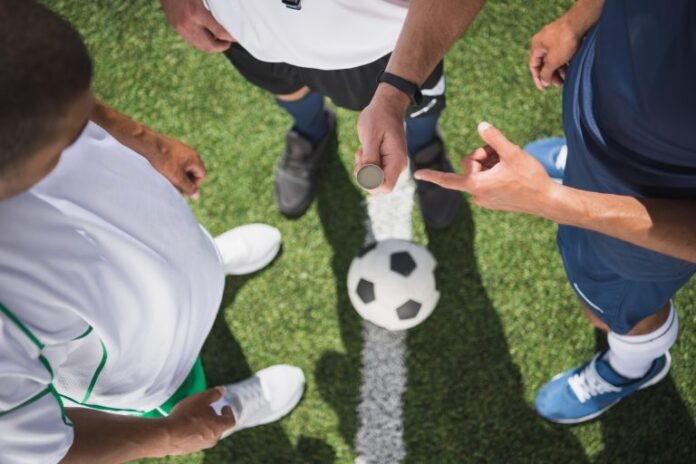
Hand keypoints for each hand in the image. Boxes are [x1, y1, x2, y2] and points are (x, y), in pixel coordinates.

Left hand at [146, 133, 206, 197]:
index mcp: (195, 159)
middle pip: (193, 171)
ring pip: (184, 166)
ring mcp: (181, 149)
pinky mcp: (172, 147)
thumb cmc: (164, 161)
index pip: (202, 175)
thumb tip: (196, 196)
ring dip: (178, 175)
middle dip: (186, 180)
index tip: (183, 189)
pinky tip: (162, 171)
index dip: (194, 184)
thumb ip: (188, 188)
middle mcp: (191, 152)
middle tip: (175, 186)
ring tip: (168, 179)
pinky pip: (176, 161)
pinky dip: (172, 168)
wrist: (148, 144)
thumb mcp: (178, 178)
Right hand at [160, 0, 233, 52]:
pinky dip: (201, 41)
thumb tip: (230, 17)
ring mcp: (180, 27)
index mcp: (197, 13)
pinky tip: (207, 35)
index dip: (231, 37)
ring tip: (219, 39)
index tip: (237, 36)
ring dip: (211, 45)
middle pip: (209, 46)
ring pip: (200, 46)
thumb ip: (216, 7)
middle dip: (221, 46)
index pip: (219, 33)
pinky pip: (191, 41)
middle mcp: (188, 23)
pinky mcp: (176, 27)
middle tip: (229, 41)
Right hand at [163, 387, 234, 455]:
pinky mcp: (189, 450)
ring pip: (207, 435)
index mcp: (219, 427)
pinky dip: (194, 433)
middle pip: (218, 428)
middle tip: (208, 411)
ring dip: (204, 426)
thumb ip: (214, 394)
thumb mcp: (201, 399)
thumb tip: (223, 389)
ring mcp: (201, 446)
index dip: (229, 412)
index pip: (230, 421)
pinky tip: (184, 426)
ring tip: (195, 418)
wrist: (167, 435)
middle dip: (215, 419)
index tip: (224, 406)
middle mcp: (212, 439)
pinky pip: (195, 440)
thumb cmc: (187, 415)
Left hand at [355, 84, 409, 193]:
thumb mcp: (370, 136)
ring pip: (374, 180)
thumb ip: (370, 158)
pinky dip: (364, 165)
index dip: (370, 183)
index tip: (362, 166)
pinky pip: (373, 172)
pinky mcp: (385, 161)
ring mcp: (392, 164)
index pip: (386, 187)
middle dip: (364, 176)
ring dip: (363, 169)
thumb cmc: (379, 117)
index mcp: (396, 161)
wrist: (387, 105)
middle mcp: (397, 166)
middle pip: (379, 187)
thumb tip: (368, 177)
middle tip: (360, 157)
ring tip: (362, 150)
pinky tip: (364, 150)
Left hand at [414, 122, 558, 215]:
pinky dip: (495, 172)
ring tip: (508, 163)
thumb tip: (480, 125)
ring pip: (479, 172)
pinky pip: (486, 180)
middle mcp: (477, 194)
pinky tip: (510, 172)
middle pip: (470, 164)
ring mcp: (484, 199)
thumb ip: (494, 138)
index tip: (416, 174)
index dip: (431, 175)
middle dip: (484, 155)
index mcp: (476, 184)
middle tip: (501, 153)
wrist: (547, 200)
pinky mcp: (493, 201)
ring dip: (491, 163)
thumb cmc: (530, 177)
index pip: (447, 179)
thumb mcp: (512, 153)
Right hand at [528, 16, 582, 89]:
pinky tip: (570, 69)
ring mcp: (554, 40)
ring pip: (553, 59)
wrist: (580, 23)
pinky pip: (561, 54)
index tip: (544, 88)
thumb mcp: (553, 60)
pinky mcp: (564, 38)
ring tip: (566, 78)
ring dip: (559, 70)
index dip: (537, 78)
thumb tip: (543, 82)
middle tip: (558, 84)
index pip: (533, 66)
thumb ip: (546, 73)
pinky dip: (564, 62)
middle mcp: (543, 42)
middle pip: (544, 63)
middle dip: (551, 75)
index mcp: (536, 46)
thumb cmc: (564, 40)